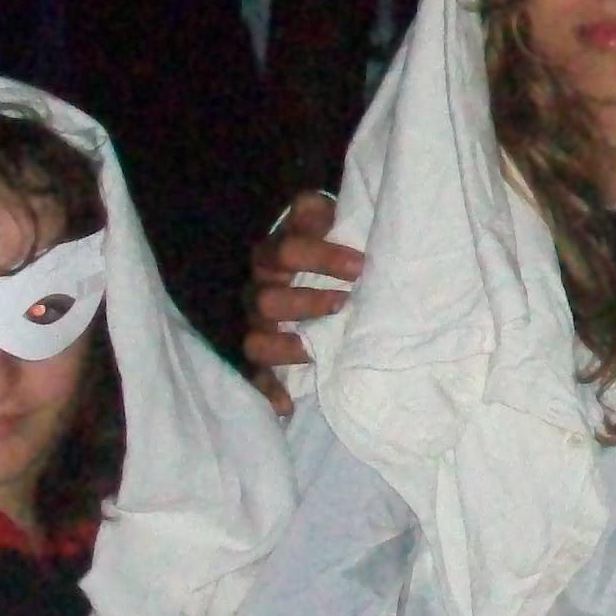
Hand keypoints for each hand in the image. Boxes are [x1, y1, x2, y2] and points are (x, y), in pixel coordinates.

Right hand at [242, 192, 366, 409]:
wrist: (307, 267)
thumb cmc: (321, 244)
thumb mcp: (322, 220)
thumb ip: (317, 213)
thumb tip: (321, 208)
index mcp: (271, 256)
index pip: (285, 252)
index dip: (321, 258)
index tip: (360, 266)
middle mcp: (258, 291)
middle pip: (266, 300)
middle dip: (304, 304)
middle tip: (342, 304)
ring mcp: (256, 326)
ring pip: (255, 341)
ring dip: (285, 349)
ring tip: (313, 352)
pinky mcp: (261, 356)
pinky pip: (254, 377)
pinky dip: (267, 392)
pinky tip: (286, 407)